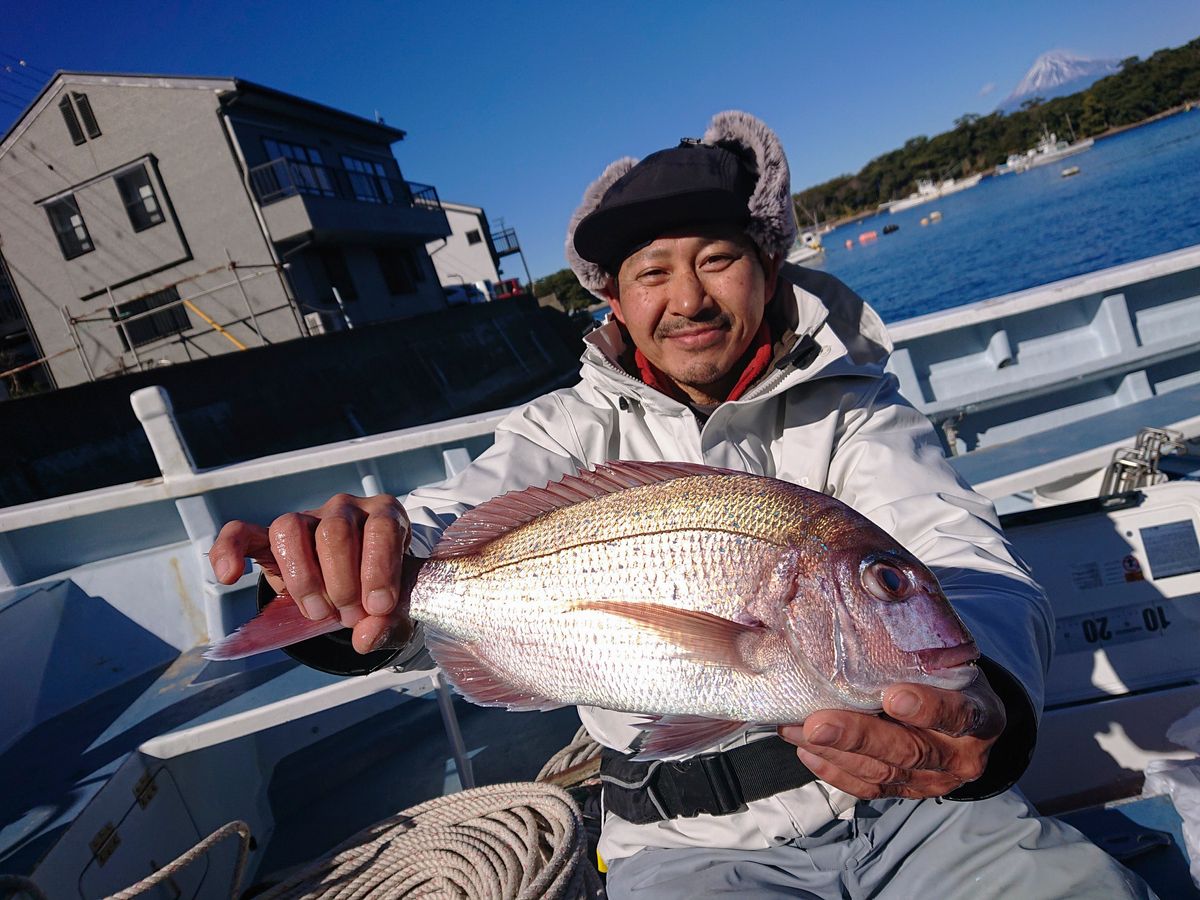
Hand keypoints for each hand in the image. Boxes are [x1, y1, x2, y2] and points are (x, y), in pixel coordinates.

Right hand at [208, 493, 412, 654]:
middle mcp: (345, 509)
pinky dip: (229, 550)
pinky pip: (241, 533)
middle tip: (349, 616)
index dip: (378, 569)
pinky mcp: (270, 537)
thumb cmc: (381, 591)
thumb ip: (387, 624)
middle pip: (334, 532)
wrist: (358, 588)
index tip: (377, 608)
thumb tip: (365, 638)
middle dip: (342, 583)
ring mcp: (306, 519)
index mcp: (383, 516)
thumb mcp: (394, 609)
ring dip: (303, 579)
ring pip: (290, 528)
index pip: (380, 528)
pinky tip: (228, 576)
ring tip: (319, 612)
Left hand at [777, 672, 1005, 799]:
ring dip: (836, 752)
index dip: (927, 708)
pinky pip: (870, 789)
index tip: (893, 697)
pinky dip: (835, 771)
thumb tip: (866, 610)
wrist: (970, 720)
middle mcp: (962, 756)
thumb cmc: (951, 680)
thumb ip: (919, 656)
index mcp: (981, 716)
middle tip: (818, 723)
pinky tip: (807, 750)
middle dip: (859, 737)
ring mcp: (935, 780)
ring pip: (883, 773)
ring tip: (797, 729)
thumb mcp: (950, 664)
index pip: (959, 714)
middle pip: (909, 751)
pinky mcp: (910, 791)